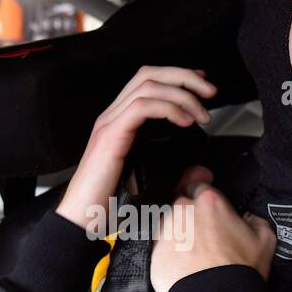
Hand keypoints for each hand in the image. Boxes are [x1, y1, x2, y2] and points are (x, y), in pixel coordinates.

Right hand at [56, 66, 214, 233]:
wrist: (81, 217)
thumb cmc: (107, 202)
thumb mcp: (142, 177)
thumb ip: (162, 164)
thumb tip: (197, 169)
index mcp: (119, 121)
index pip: (148, 81)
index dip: (177, 77)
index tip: (201, 85)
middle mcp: (111, 115)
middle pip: (149, 74)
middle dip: (184, 77)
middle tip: (210, 91)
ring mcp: (109, 123)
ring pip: (148, 87)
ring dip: (182, 95)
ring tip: (202, 113)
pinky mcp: (110, 135)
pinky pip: (142, 107)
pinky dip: (168, 109)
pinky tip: (184, 121)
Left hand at [150, 166, 275, 291]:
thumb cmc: (240, 270)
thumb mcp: (265, 239)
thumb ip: (254, 220)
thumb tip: (248, 219)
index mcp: (209, 201)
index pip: (198, 183)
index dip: (201, 186)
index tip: (204, 191)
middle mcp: (183, 211)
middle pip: (183, 204)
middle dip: (192, 215)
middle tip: (207, 234)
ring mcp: (166, 232)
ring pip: (171, 225)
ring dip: (181, 234)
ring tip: (197, 255)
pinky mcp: (155, 253)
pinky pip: (162, 247)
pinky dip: (172, 253)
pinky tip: (186, 265)